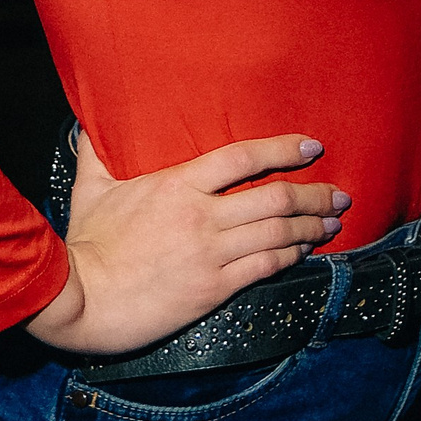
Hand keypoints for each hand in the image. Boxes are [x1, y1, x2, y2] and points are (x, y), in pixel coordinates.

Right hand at [25, 131, 350, 356]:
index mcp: (176, 184)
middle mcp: (201, 217)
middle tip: (338, 195)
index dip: (283, 149)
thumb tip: (89, 120)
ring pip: (276, 233)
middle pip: (273, 198)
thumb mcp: (91, 188)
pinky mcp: (213, 290)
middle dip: (313, 195)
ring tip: (331, 224)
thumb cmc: (87, 243)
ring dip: (311, 228)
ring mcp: (210, 255)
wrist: (82, 299)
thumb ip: (98, 151)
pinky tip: (303, 253)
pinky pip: (264, 268)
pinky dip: (290, 257)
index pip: (242, 157)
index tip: (312, 147)